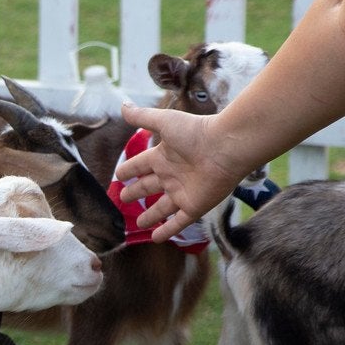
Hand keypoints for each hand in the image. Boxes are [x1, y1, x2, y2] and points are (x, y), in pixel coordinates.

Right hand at [116, 103, 251, 242]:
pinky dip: (166, 230)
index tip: (118, 176)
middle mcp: (171, 175)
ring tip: (137, 224)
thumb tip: (122, 106)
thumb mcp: (164, 122)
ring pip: (161, 208)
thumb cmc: (195, 132)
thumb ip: (142, 117)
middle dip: (135, 193)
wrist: (225, 148)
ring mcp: (182, 192)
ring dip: (150, 216)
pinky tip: (155, 238)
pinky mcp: (193, 207)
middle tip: (122, 199)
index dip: (128, 170)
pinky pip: (177, 222)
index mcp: (163, 156)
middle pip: (148, 187)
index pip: (140, 165)